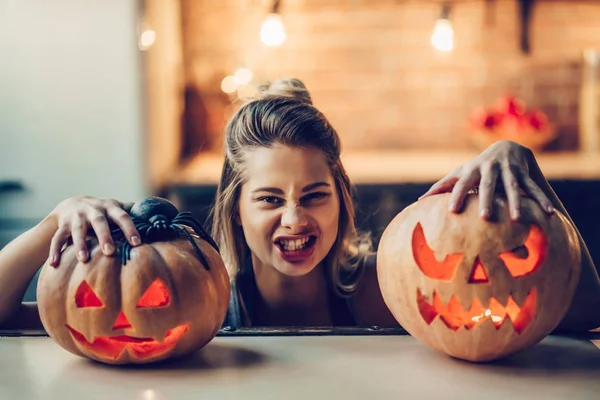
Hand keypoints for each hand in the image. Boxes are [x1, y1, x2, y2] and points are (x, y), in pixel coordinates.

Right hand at [48, 196, 139, 266]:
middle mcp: (93, 210)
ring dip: (80, 244)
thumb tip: (163, 218)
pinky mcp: (62, 225)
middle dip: (105, 236)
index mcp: (110, 208)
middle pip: (100, 222)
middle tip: (110, 252)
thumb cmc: (103, 212)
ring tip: (84, 259)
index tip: (137, 243)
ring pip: (77, 230)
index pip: (123, 217)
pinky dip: (54, 250)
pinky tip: (53, 264)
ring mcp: (76, 218)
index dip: (130, 229)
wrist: (70, 205)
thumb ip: (135, 214)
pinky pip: (57, 238)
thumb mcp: (117, 210)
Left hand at [420, 140, 554, 219]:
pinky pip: (534, 188)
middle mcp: (490, 169)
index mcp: (472, 171)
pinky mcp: (525, 173)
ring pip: (513, 187)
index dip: (456, 195)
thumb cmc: (476, 167)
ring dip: (516, 202)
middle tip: (484, 218)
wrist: (507, 146)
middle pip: (487, 186)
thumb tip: (419, 201)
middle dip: (486, 200)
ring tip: (517, 219)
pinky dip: (542, 200)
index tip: (451, 210)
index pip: (462, 184)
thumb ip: (442, 186)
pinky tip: (550, 214)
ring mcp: (509, 170)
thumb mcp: (459, 173)